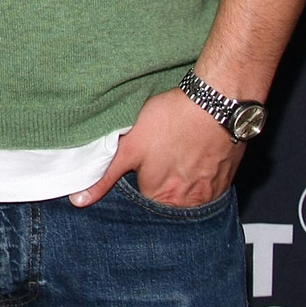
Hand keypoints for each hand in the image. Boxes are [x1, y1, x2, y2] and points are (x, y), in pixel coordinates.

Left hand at [71, 87, 241, 208]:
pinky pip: (209, 187)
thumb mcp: (130, 147)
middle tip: (160, 158)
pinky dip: (200, 176)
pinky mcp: (226, 180)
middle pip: (166, 201)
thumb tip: (79, 201)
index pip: (142, 203)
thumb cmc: (172, 121)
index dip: (136, 182)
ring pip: (189, 196)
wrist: (216, 103)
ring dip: (181, 182)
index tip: (140, 166)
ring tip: (176, 156)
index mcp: (162, 198)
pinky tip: (193, 156)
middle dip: (159, 185)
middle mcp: (189, 203)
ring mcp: (211, 193)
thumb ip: (105, 177)